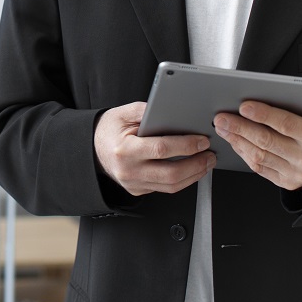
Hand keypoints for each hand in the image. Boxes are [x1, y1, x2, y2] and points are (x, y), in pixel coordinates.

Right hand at [94, 102, 215, 195]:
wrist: (92, 149)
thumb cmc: (108, 130)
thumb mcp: (123, 113)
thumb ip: (147, 111)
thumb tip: (172, 110)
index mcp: (125, 150)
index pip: (161, 149)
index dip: (186, 145)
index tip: (202, 141)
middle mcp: (129, 170)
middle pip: (171, 174)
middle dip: (196, 165)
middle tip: (210, 155)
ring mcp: (134, 184)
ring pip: (171, 186)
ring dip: (194, 175)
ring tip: (206, 163)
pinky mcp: (138, 190)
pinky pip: (164, 188)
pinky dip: (182, 180)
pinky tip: (192, 169)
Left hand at [213, 99, 301, 189]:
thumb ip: (300, 101)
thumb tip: (268, 90)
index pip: (286, 124)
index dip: (263, 115)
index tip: (244, 106)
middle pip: (266, 141)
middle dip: (240, 127)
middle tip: (221, 117)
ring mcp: (295, 173)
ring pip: (259, 156)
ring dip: (237, 140)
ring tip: (223, 127)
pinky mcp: (286, 182)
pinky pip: (259, 168)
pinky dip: (243, 152)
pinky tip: (235, 140)